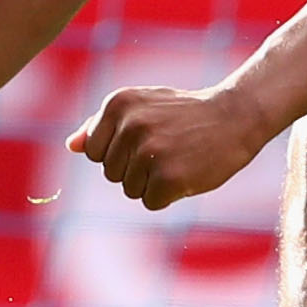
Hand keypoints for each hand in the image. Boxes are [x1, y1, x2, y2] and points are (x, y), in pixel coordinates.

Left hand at [68, 83, 268, 209]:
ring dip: (154, 182)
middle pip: (111, 173)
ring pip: (130, 190)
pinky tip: (187, 173)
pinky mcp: (168, 177)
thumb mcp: (142, 108)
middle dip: (138, 169)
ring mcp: (149, 151)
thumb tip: (72, 146)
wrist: (235, 116)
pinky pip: (150, 202)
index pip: (94, 153)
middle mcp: (130, 125)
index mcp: (117, 103)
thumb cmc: (185, 114)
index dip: (121, 153)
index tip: (150, 137)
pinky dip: (168, 196)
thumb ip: (103, 125)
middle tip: (169, 147)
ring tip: (179, 158)